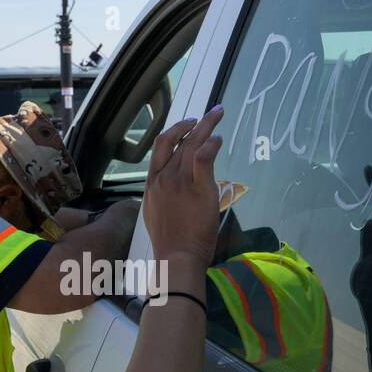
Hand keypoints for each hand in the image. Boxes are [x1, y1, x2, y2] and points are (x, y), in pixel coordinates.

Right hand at [142, 107, 224, 268]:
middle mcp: (164, 177)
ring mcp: (181, 182)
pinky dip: (211, 144)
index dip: (175, 131)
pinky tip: (218, 139)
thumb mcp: (155, 213)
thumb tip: (171, 188)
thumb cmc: (169, 242)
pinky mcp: (200, 189)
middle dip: (195, 123)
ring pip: (192, 144)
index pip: (161, 146)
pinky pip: (204, 158)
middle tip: (211, 113)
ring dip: (207, 127)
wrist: (176, 257)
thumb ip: (163, 194)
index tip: (188, 125)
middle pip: (179, 140)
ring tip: (218, 115)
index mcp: (152, 183)